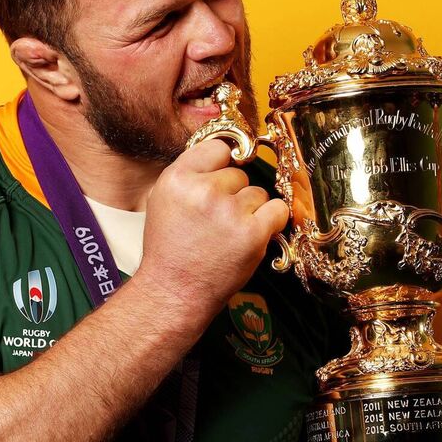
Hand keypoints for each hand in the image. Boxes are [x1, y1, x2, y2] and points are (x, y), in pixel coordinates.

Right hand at [139, 139, 287, 314]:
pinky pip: (277, 210)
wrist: (174, 292)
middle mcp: (204, 191)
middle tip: (216, 222)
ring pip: (258, 193)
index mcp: (177, 179)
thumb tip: (223, 155)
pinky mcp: (253, 233)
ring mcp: (230, 211)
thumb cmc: (170, 250)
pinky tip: (252, 235)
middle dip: (233, 195)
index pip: (218, 149)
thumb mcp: (164, 200)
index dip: (222, 165)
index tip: (222, 180)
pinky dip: (270, 222)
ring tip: (228, 235)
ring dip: (250, 211)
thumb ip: (191, 175)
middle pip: (239, 174)